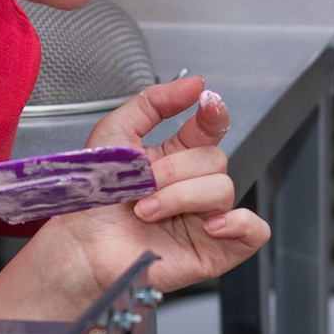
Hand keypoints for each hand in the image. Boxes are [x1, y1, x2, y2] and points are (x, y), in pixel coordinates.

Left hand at [0, 78, 269, 321]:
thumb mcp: (113, 134)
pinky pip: (254, 232)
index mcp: (176, 156)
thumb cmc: (91, 200)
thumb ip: (153, 103)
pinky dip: (238, 223)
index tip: (205, 103)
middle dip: (174, 170)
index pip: (211, 127)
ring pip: (223, 189)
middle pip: (215, 159)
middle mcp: (193, 185)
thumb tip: (194, 84)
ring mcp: (207, 218)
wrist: (79, 247)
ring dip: (180, 198)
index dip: (214, 113)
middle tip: (141, 186)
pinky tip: (208, 225)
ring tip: (146, 211)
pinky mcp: (215, 250)